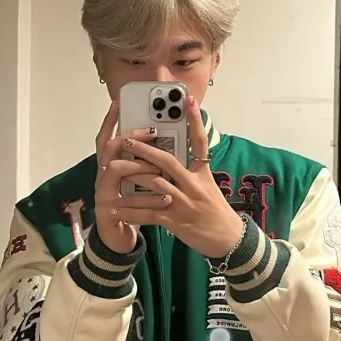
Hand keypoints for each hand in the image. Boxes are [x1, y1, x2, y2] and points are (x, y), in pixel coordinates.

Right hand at [94, 102, 170, 253]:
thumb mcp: (138, 181)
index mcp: (110, 167)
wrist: (118, 236)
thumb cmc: (131, 205)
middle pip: (108, 148)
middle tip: (153, 132)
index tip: (119, 103)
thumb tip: (164, 142)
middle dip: (131, 137)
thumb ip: (144, 163)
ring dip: (139, 166)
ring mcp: (102, 193)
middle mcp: (102, 176)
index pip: (107, 138)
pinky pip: (126, 200)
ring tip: (160, 170)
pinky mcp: (108, 211)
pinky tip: (166, 198)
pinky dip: (149, 199)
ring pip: (114, 169)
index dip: (111, 121)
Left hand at [108, 96, 243, 257]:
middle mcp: (193, 185)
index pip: (200, 142)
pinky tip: (115, 210)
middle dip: (144, 150)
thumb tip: (172, 156)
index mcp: (202, 174)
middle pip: (167, 161)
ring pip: (153, 185)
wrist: (228, 240)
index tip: (188, 101)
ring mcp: (184, 203)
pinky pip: (148, 214)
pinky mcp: (175, 220)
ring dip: (131, 178)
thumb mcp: (209, 186)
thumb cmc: (217, 211)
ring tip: (112, 171)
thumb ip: (191, 171)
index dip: (195, 120)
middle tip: (127, 140)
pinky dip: (130, 212)